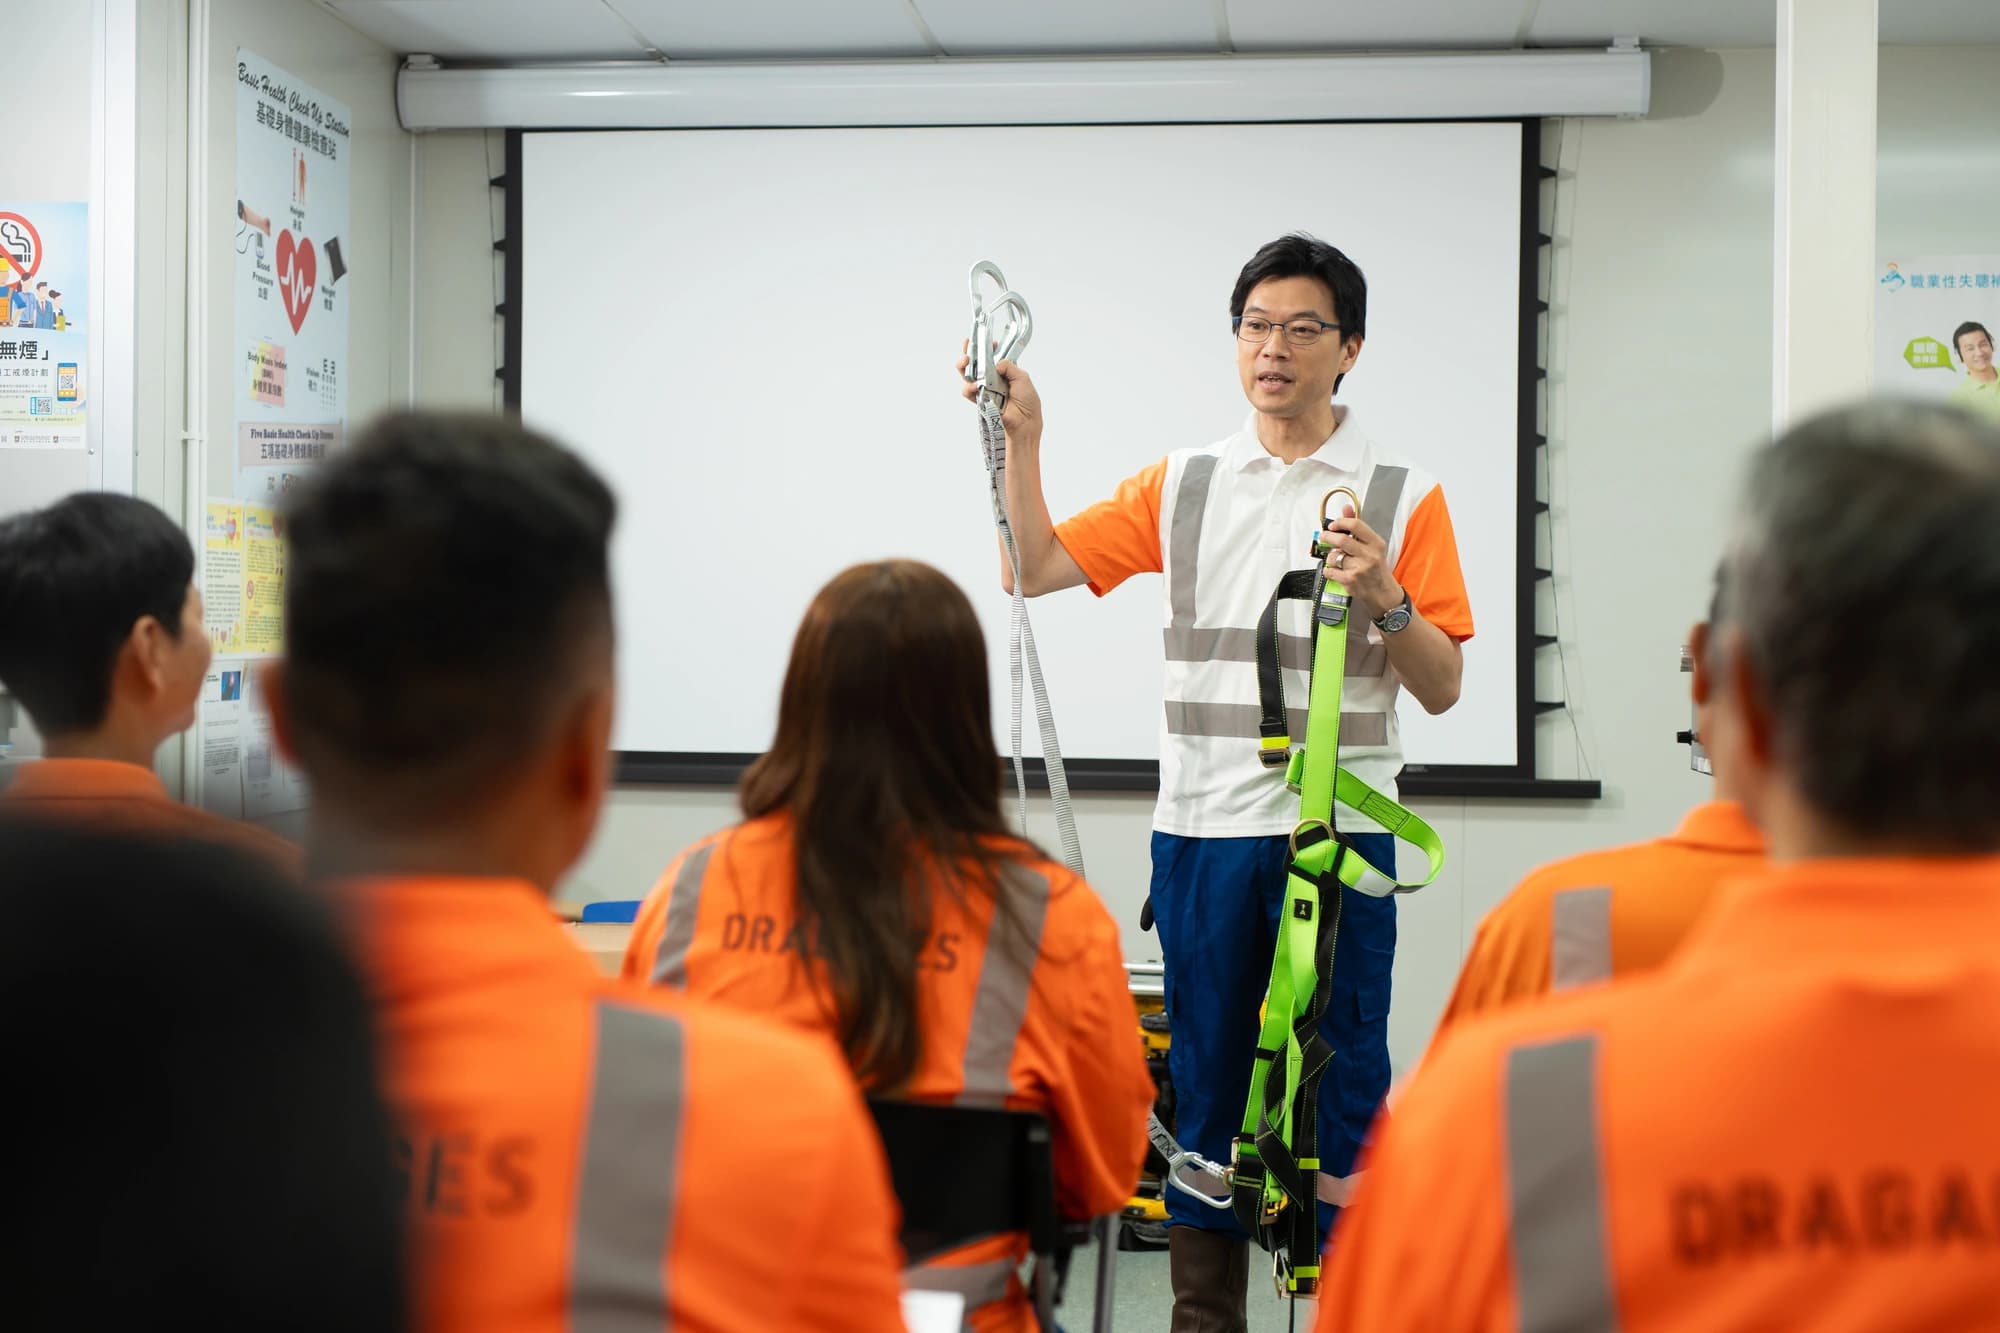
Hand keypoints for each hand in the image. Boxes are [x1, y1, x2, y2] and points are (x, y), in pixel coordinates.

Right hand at [956, 346, 1042, 445]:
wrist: (1025, 423)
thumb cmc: (1027, 402)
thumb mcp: (1023, 378)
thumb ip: (1009, 367)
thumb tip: (997, 364)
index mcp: (1004, 372)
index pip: (992, 356)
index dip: (987, 348)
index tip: (985, 342)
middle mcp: (993, 379)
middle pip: (977, 363)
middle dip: (969, 354)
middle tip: (968, 349)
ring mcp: (985, 390)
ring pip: (968, 376)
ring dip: (964, 367)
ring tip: (965, 362)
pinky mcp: (980, 401)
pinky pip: (968, 392)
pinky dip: (968, 388)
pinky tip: (974, 386)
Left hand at [1321, 504, 1402, 620]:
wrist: (1383, 592)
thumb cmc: (1376, 568)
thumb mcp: (1372, 546)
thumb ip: (1357, 527)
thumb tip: (1347, 508)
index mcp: (1376, 543)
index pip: (1356, 525)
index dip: (1340, 522)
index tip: (1333, 525)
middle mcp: (1369, 555)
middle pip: (1342, 540)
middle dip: (1328, 537)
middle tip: (1324, 537)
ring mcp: (1359, 569)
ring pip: (1334, 556)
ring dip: (1331, 556)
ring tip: (1337, 559)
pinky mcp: (1350, 581)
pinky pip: (1330, 570)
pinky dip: (1328, 569)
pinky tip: (1335, 570)